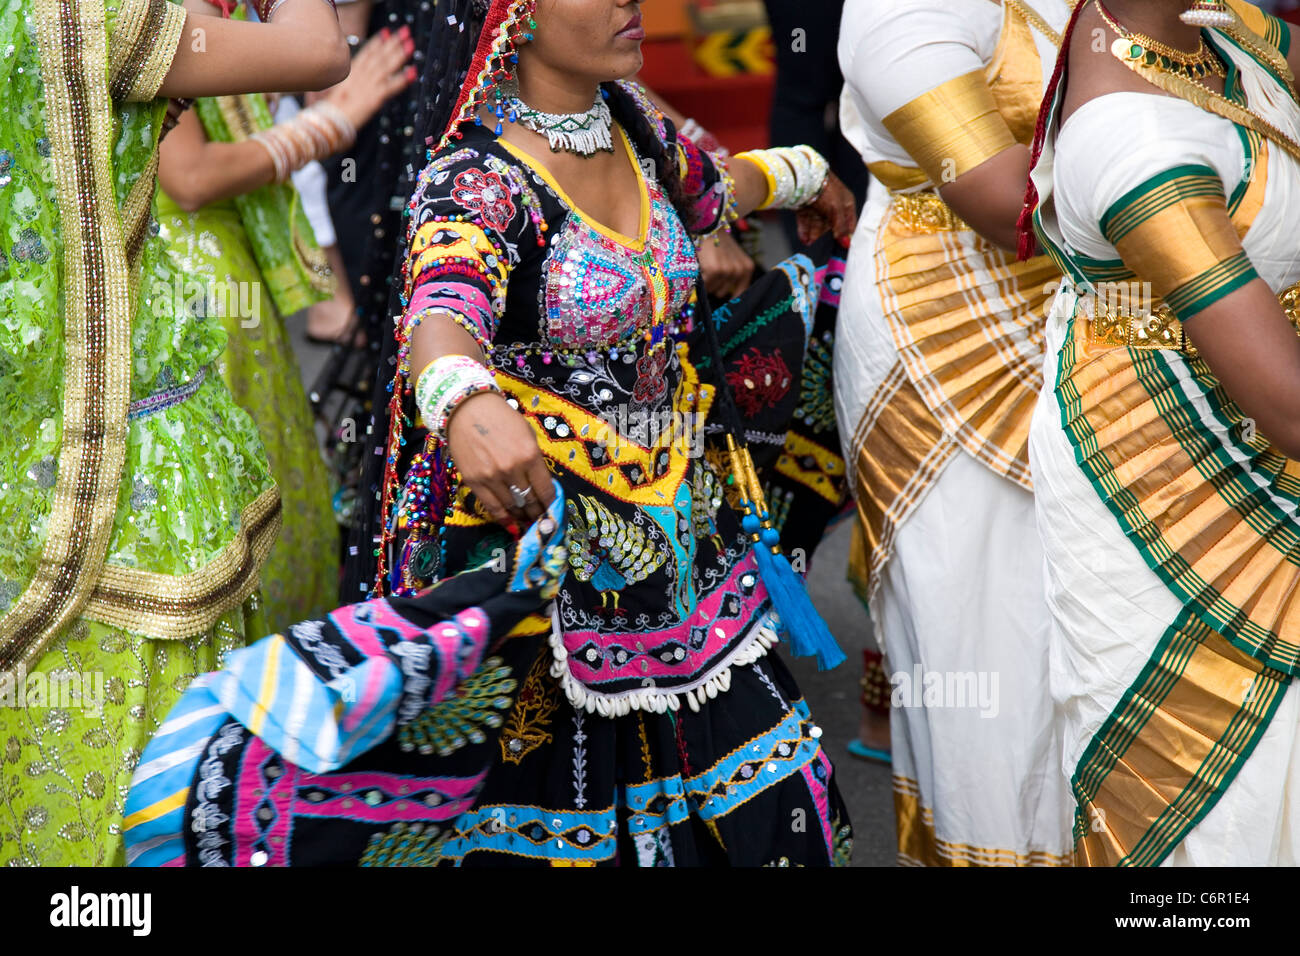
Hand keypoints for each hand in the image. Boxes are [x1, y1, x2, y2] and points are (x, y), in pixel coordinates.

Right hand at [323, 25, 416, 130]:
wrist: (327, 123)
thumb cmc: (330, 113)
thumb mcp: (336, 95)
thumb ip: (347, 88)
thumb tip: (351, 87)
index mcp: (350, 75)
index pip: (365, 54)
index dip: (376, 43)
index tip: (385, 32)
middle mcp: (359, 77)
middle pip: (378, 56)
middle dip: (392, 43)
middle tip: (404, 31)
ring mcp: (367, 87)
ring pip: (385, 67)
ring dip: (399, 55)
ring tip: (411, 44)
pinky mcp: (374, 99)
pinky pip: (390, 87)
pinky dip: (402, 79)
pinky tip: (413, 72)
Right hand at [445, 391, 555, 532]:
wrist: (467, 410)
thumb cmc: (501, 419)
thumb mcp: (527, 435)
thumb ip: (535, 461)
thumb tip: (542, 486)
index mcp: (530, 455)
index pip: (545, 490)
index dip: (550, 504)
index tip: (552, 510)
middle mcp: (512, 469)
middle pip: (529, 501)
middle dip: (537, 512)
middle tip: (541, 519)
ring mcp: (492, 477)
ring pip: (512, 507)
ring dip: (521, 516)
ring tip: (527, 520)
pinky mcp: (474, 482)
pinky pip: (492, 507)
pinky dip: (503, 519)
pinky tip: (511, 525)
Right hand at [698, 231, 755, 300]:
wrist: (708, 225)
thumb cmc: (718, 244)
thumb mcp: (732, 258)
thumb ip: (733, 277)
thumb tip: (725, 296)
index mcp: (747, 268)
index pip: (739, 294)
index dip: (728, 295)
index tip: (718, 292)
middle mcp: (739, 270)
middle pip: (722, 293)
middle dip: (714, 284)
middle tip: (710, 268)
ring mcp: (728, 270)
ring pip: (712, 290)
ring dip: (707, 282)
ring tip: (706, 265)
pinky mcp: (715, 269)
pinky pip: (704, 285)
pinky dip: (699, 278)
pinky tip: (701, 266)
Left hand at [796, 171, 857, 246]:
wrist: (805, 177)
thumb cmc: (827, 190)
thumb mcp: (837, 210)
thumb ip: (841, 227)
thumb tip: (846, 243)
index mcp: (846, 204)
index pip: (849, 223)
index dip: (845, 235)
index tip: (841, 248)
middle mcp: (833, 206)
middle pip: (830, 226)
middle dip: (824, 236)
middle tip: (821, 246)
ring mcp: (819, 206)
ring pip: (817, 225)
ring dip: (813, 235)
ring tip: (809, 244)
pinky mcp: (806, 207)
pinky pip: (806, 222)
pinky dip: (805, 231)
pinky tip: (804, 239)